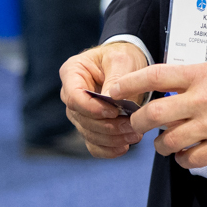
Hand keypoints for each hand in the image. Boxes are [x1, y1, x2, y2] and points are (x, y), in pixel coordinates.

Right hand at [58, 41, 151, 157]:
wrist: (128, 65)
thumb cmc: (122, 56)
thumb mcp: (122, 59)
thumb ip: (116, 78)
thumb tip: (110, 101)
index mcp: (72, 73)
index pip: (73, 97)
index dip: (92, 108)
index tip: (114, 111)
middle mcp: (71, 95)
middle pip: (82, 119)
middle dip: (108, 126)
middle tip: (132, 126)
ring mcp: (79, 113)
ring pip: (89, 134)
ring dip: (112, 139)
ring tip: (135, 135)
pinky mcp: (90, 127)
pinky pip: (94, 145)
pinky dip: (108, 150)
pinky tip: (124, 147)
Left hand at [115, 62, 206, 169]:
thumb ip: (188, 80)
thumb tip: (158, 90)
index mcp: (200, 75)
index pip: (156, 75)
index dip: (130, 83)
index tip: (115, 91)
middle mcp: (203, 98)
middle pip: (155, 113)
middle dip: (138, 122)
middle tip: (136, 125)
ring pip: (170, 140)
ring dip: (160, 145)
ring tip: (163, 143)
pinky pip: (191, 159)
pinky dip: (182, 159)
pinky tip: (184, 155)